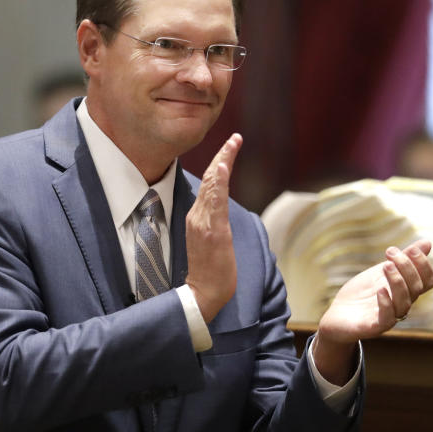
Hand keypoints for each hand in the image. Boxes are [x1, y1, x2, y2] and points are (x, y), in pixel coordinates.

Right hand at [185, 133, 241, 322]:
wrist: (203, 293)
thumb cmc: (209, 271)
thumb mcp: (210, 241)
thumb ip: (213, 222)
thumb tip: (221, 209)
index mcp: (197, 218)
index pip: (209, 185)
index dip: (219, 164)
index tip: (230, 146)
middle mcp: (197, 216)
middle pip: (211, 179)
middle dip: (223, 155)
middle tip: (235, 138)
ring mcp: (204, 223)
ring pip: (213, 186)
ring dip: (223, 162)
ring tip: (232, 144)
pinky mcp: (214, 231)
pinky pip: (216, 202)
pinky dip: (219, 182)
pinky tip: (223, 167)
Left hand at [312, 240, 432, 382]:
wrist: (337, 315)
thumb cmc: (361, 294)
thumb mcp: (381, 272)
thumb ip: (402, 260)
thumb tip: (427, 242)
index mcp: (406, 292)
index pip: (428, 281)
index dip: (424, 265)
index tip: (410, 249)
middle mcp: (401, 305)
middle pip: (416, 288)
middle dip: (406, 267)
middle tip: (390, 252)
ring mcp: (389, 317)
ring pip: (404, 303)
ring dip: (397, 281)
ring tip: (386, 265)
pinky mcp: (373, 327)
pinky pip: (387, 319)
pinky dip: (386, 303)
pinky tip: (380, 289)